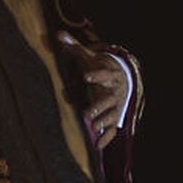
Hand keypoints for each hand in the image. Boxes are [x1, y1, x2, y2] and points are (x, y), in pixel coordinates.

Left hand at [58, 31, 127, 148]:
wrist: (124, 77)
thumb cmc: (102, 67)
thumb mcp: (90, 57)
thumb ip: (74, 48)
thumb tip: (57, 34)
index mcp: (109, 74)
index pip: (104, 74)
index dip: (96, 75)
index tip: (86, 76)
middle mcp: (115, 91)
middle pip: (109, 99)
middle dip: (99, 106)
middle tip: (86, 113)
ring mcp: (117, 105)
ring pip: (112, 115)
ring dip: (103, 122)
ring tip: (92, 129)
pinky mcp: (116, 116)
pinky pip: (113, 129)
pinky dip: (107, 138)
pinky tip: (99, 148)